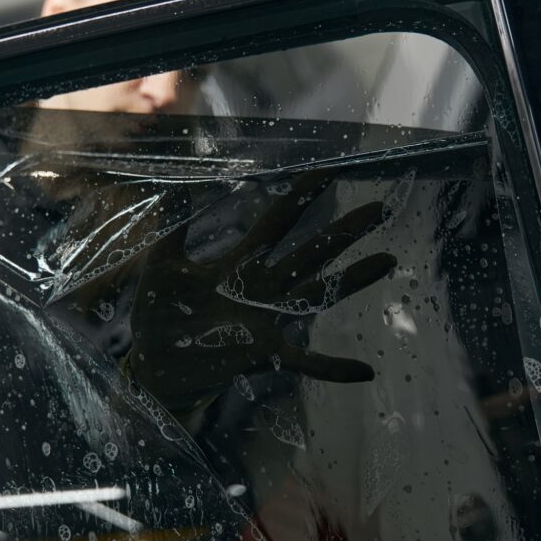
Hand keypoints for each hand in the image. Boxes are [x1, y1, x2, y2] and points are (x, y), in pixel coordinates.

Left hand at [129, 169, 395, 410]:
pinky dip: (332, 367)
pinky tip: (364, 371)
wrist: (153, 366)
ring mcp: (265, 321)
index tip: (328, 170)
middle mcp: (260, 288)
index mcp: (238, 264)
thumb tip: (179, 183)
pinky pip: (303, 361)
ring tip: (387, 260)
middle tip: (378, 209)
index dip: (301, 196)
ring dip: (352, 279)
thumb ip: (174, 226)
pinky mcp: (262, 354)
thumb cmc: (158, 315)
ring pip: (316, 294)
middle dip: (344, 231)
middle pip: (310, 252)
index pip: (277, 222)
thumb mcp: (161, 264)